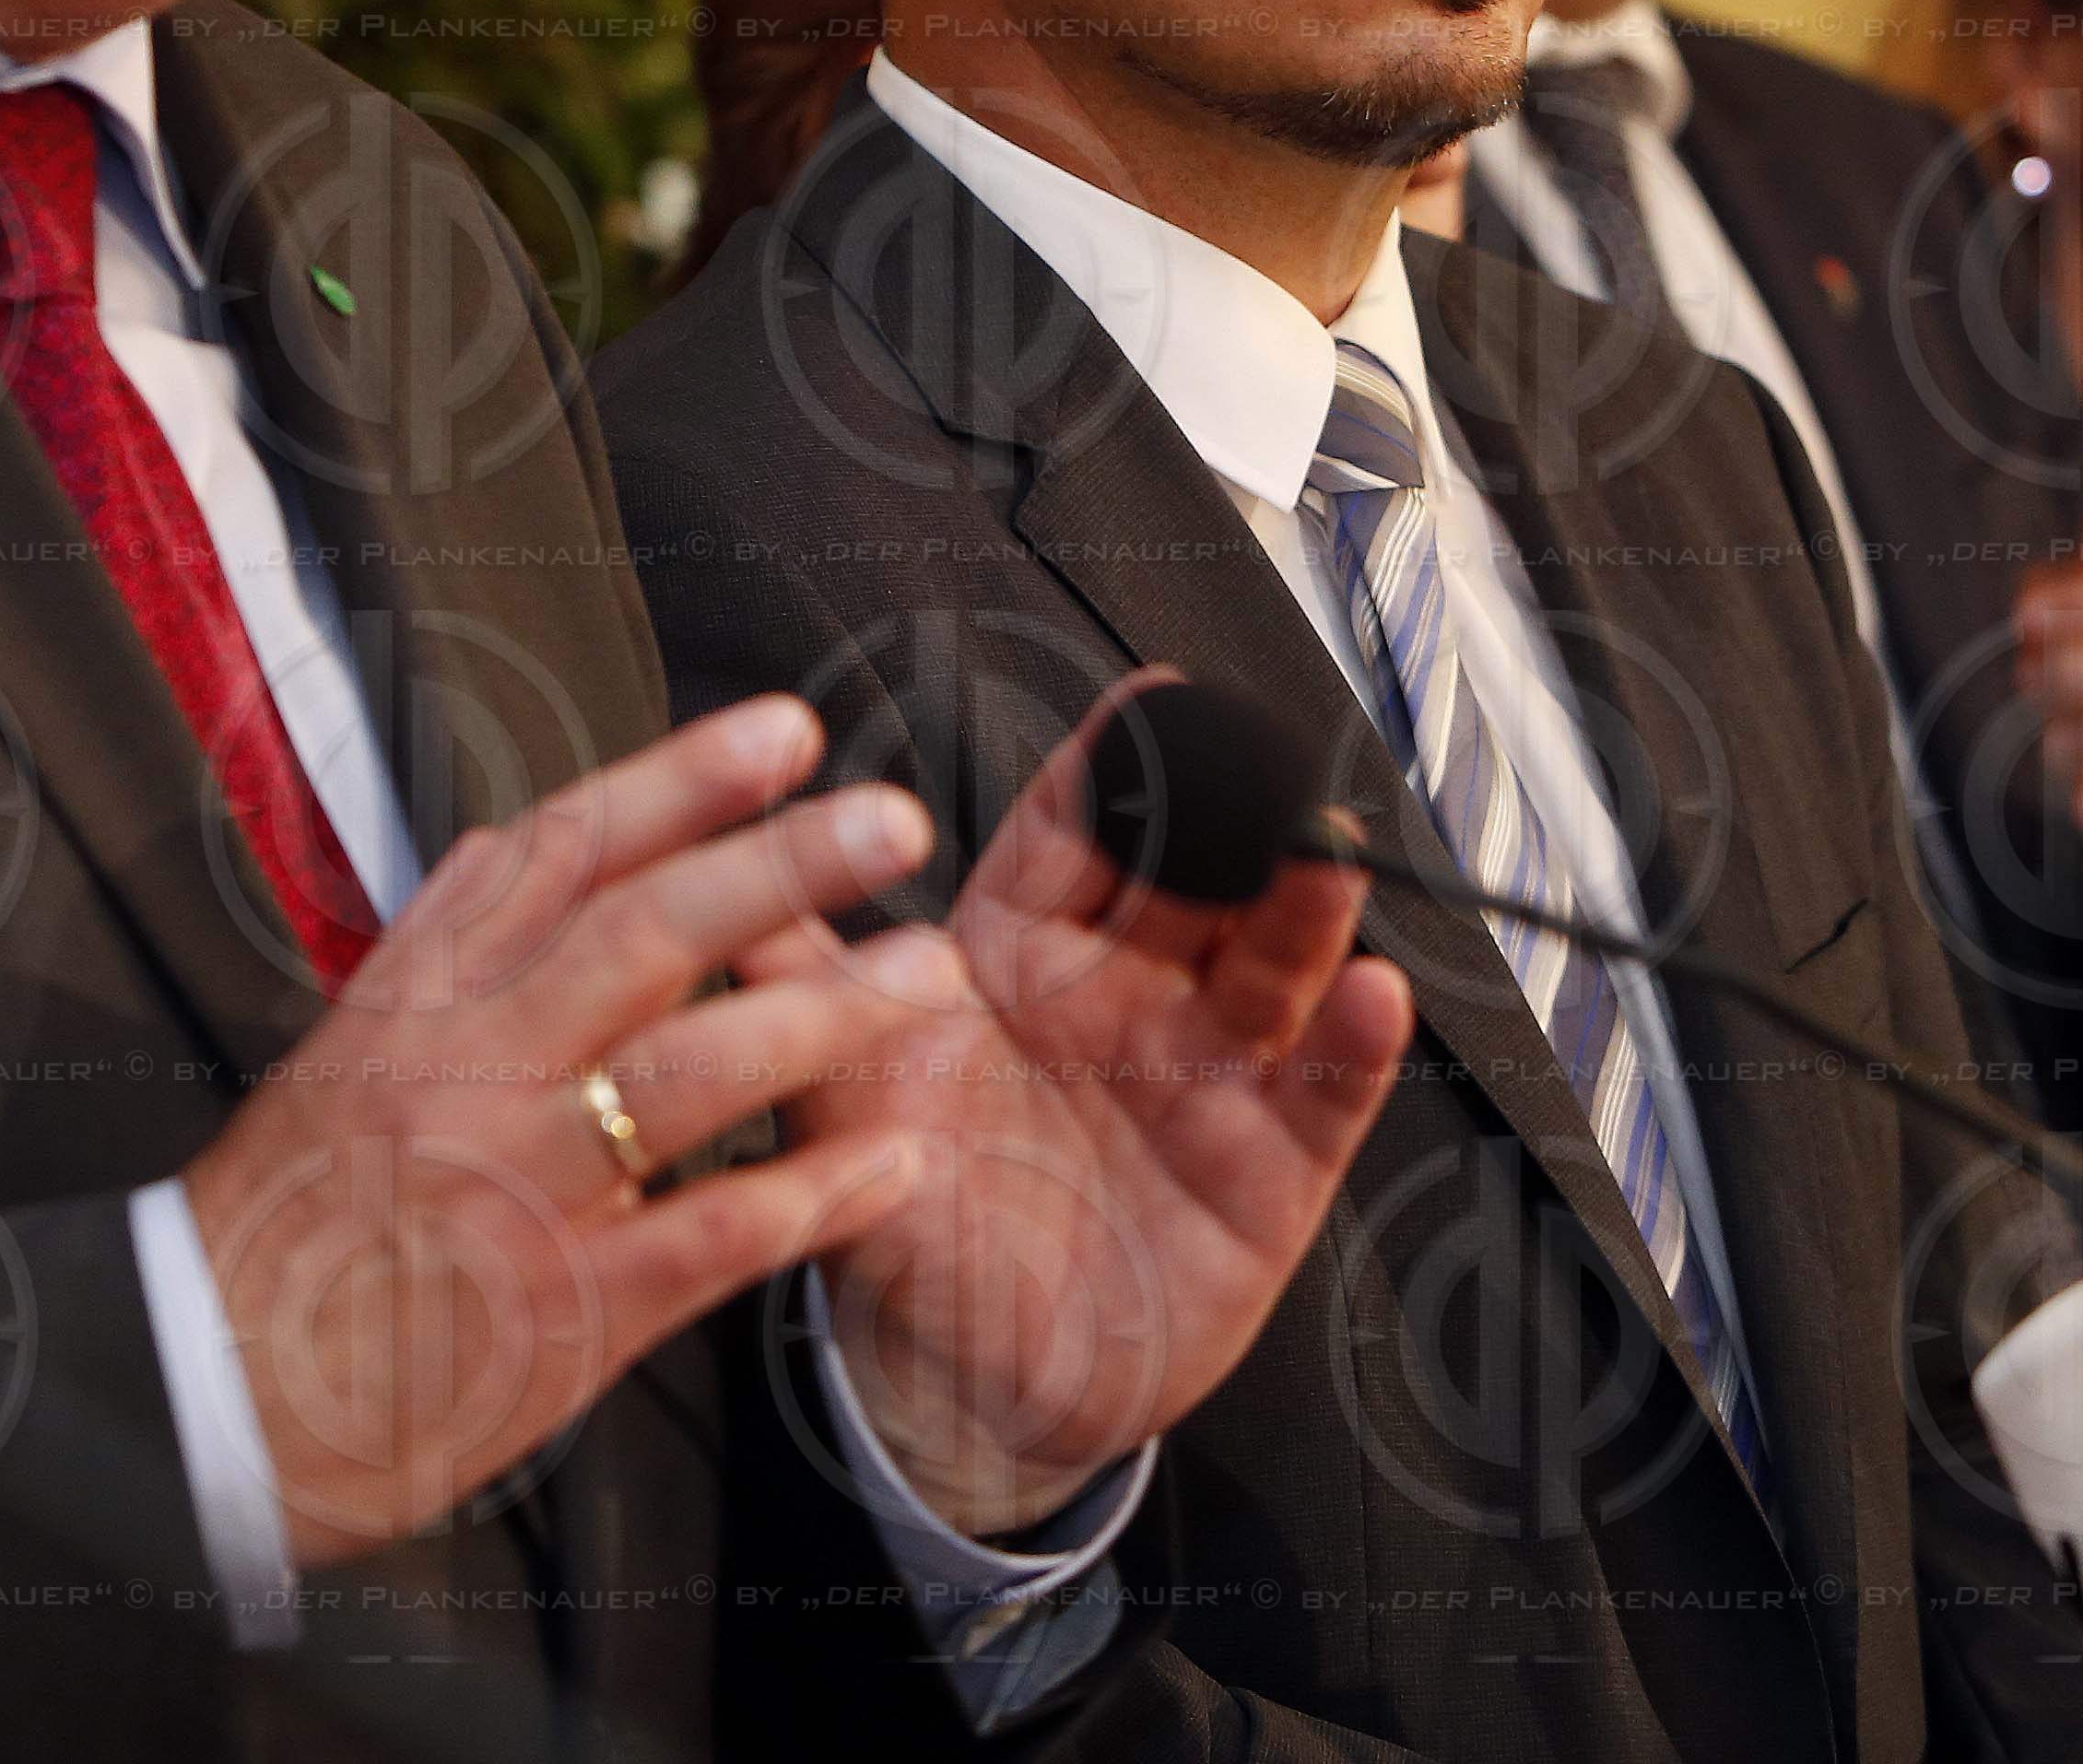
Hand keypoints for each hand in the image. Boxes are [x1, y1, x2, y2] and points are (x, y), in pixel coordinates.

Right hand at [179, 695, 936, 1568]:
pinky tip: (896, 1162)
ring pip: (688, 1072)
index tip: (785, 731)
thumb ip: (441, 939)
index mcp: (424, 992)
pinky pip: (708, 1235)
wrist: (211, 1396)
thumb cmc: (287, 1214)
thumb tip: (515, 838)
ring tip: (929, 975)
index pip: (563, 852)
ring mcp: (520, 1184)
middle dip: (777, 865)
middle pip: (643, 935)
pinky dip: (809, 1196)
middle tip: (891, 816)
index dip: (680, 782)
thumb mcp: (344, 1044)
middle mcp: (473, 1066)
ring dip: (822, 1016)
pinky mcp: (559, 1309)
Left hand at [761, 678, 1414, 1535]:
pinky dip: (1353, 1046)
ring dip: (1304, 911)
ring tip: (1328, 855)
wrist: (964, 1386)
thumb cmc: (904, 1216)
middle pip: (1191, 884)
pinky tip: (1373, 998)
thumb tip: (710, 875)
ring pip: (1269, 968)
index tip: (1157, 696)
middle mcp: (1125, 994)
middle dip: (1231, 820)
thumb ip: (794, 982)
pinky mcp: (1267, 1171)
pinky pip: (1322, 1097)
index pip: (1073, 836)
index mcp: (1024, 954)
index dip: (1114, 766)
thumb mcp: (843, 1096)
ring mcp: (1205, 1075)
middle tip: (1264, 764)